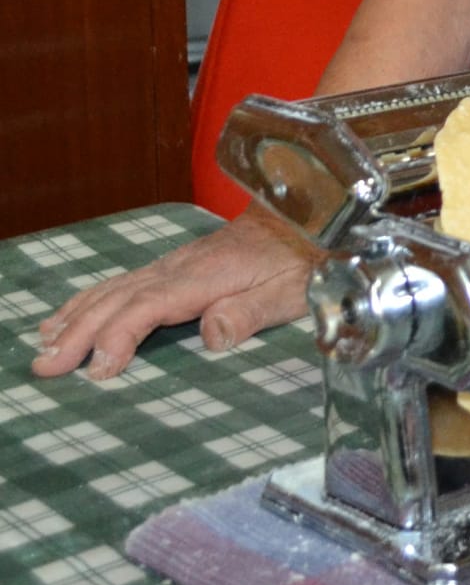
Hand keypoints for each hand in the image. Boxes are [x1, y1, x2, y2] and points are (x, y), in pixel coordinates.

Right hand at [31, 209, 315, 380]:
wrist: (310, 214)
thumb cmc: (304, 259)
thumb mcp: (292, 290)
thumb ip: (252, 312)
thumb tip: (211, 335)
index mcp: (207, 276)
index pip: (150, 307)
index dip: (119, 337)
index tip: (98, 370)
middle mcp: (182, 267)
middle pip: (121, 299)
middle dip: (80, 332)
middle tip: (46, 366)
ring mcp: (176, 263)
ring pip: (115, 289)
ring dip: (77, 316)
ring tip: (44, 345)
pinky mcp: (177, 264)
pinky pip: (123, 282)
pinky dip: (90, 298)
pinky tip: (70, 313)